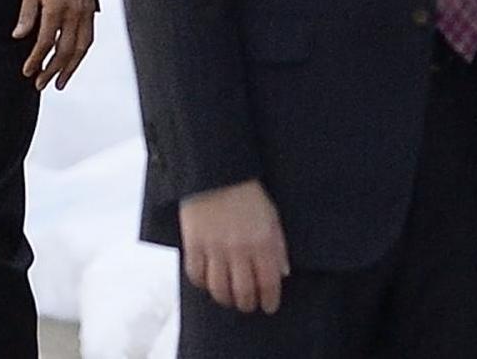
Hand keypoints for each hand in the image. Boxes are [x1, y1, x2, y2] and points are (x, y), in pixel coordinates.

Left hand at [13, 0, 96, 89]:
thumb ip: (27, 13)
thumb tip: (19, 36)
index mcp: (56, 7)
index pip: (46, 42)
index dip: (36, 59)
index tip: (28, 71)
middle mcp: (74, 13)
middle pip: (64, 51)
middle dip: (52, 70)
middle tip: (40, 84)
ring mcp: (86, 13)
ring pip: (81, 49)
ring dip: (70, 68)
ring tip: (60, 82)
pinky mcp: (92, 10)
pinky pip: (89, 38)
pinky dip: (81, 54)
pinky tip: (73, 62)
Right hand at [179, 179, 289, 314]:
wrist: (216, 170)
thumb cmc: (247, 191)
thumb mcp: (271, 215)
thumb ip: (278, 246)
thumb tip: (283, 272)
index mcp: (262, 242)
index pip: (268, 284)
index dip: (269, 300)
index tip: (268, 306)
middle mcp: (239, 249)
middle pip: (243, 292)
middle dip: (247, 304)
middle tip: (248, 305)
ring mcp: (214, 248)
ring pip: (219, 289)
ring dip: (226, 299)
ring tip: (229, 298)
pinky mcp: (193, 244)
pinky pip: (196, 275)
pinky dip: (202, 283)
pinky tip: (207, 282)